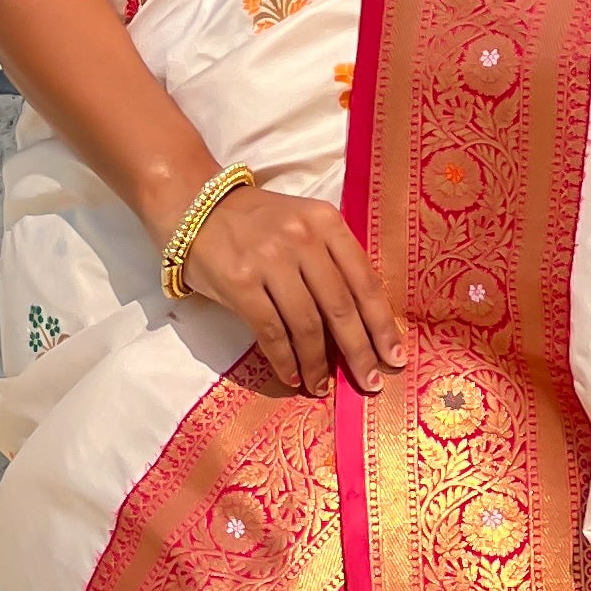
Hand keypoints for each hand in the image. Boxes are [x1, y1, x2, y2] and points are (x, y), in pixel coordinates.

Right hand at [177, 179, 405, 395]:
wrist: (195, 205)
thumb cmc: (256, 222)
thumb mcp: (303, 224)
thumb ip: (331, 260)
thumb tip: (361, 323)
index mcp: (326, 223)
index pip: (364, 280)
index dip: (382, 324)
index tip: (394, 356)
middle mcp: (302, 238)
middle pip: (341, 307)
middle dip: (359, 351)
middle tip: (370, 383)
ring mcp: (270, 260)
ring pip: (307, 324)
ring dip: (317, 363)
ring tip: (322, 386)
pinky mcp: (240, 282)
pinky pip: (271, 331)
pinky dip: (285, 360)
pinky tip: (292, 377)